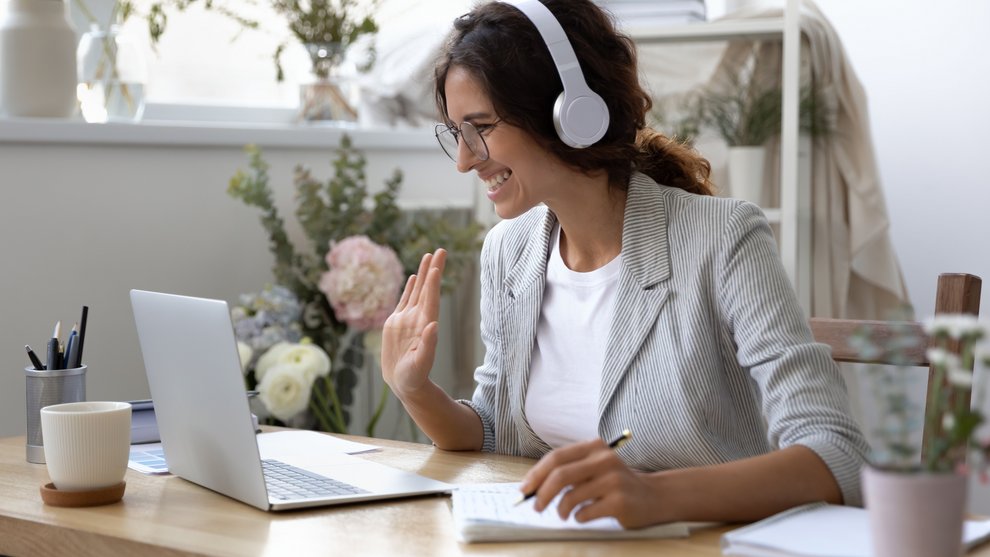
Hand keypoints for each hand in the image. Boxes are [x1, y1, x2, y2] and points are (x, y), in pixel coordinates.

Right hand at [381, 249, 445, 398]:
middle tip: (440, 250)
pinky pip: (405, 300)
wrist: (405, 384)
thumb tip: (433, 325)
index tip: (437, 267)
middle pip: (427, 289)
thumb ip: (428, 345)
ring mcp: (408, 319)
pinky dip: (411, 287)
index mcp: (425, 326)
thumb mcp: (421, 364)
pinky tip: (416, 276)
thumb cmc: (414, 377)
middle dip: (433, 269)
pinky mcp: (397, 323)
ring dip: (424, 273)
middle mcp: (419, 319)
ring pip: (417, 290)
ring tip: (428, 255)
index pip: (431, 300)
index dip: (434, 284)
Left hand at [519, 439, 662, 528]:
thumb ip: (569, 471)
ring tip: (564, 514)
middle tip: (536, 507)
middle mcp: (604, 459)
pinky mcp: (619, 502)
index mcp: (594, 447)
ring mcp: (613, 480)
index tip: (524, 489)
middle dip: (542, 494)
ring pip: (571, 497)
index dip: (536, 474)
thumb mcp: (594, 467)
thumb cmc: (615, 483)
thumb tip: (532, 487)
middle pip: (560, 476)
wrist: (654, 496)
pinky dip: (578, 518)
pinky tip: (584, 516)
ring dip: (561, 509)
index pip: (556, 457)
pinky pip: (585, 513)